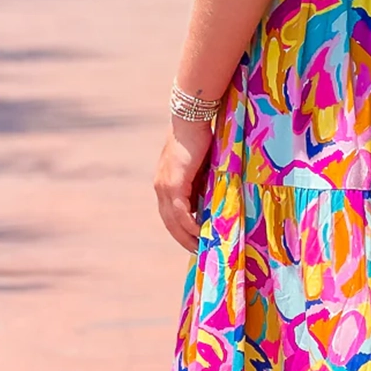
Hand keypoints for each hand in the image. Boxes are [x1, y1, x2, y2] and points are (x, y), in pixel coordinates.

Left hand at [154, 118, 214, 252]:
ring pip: (174, 221)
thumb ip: (201, 184)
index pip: (169, 214)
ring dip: (187, 237)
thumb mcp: (201, 167)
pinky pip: (181, 212)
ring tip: (202, 248)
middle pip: (169, 222)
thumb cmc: (199, 138)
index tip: (194, 242)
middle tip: (198, 252)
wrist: (191, 119)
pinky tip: (202, 233)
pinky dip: (190, 225)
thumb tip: (210, 203)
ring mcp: (165, 186)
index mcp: (164, 184)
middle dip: (183, 239)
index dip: (180, 231)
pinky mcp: (174, 184)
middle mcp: (160, 188)